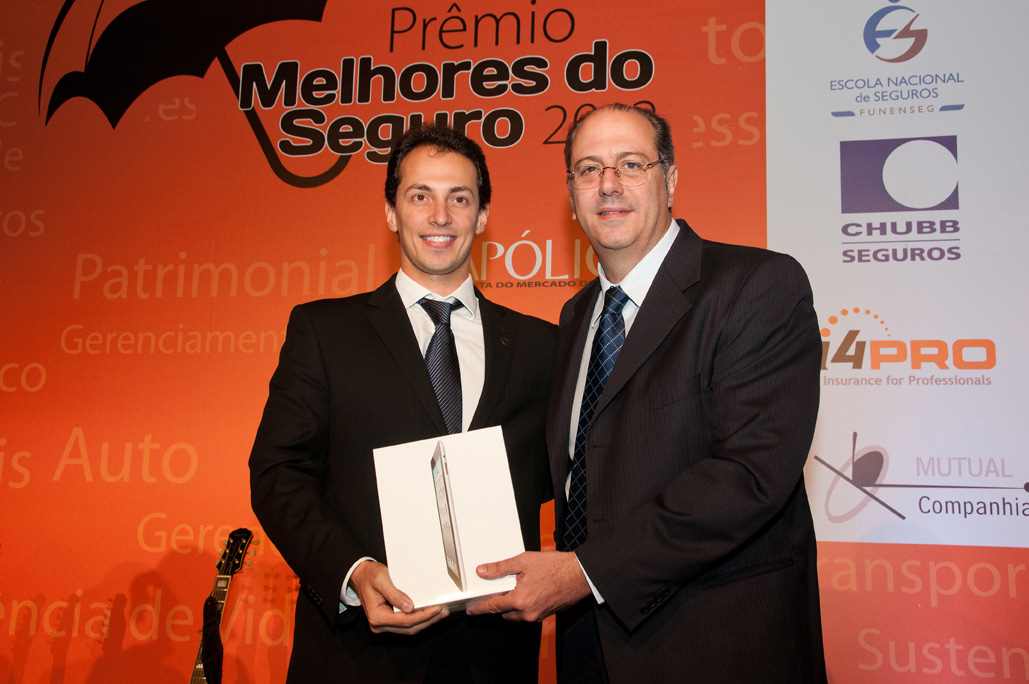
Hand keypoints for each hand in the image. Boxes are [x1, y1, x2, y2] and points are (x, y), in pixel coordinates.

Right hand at [349, 561, 448, 633]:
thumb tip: (410, 607)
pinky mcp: (389, 621)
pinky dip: (419, 619)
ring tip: (440, 613)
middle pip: (409, 627)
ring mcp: (384, 624)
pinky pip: (406, 623)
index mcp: (377, 616)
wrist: (361, 575)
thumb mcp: (381, 580)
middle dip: (428, 620)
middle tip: (443, 611)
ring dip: (426, 621)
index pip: (405, 620)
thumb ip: (395, 594)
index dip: (423, 615)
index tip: (436, 608)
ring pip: (410, 628)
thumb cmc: (370, 575)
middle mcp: (380, 624)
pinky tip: (430, 613)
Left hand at [465, 551, 589, 620]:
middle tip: (493, 592)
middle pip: (504, 613)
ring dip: (511, 605)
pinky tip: (526, 592)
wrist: (580, 574)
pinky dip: (522, 606)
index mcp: (520, 600)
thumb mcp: (524, 561)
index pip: (493, 607)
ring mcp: (537, 616)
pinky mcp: (545, 615)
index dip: (480, 608)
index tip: (471, 610)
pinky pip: (527, 614)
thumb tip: (482, 572)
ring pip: (516, 615)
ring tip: (513, 589)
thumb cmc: (555, 566)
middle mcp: (527, 613)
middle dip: (497, 604)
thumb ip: (501, 568)